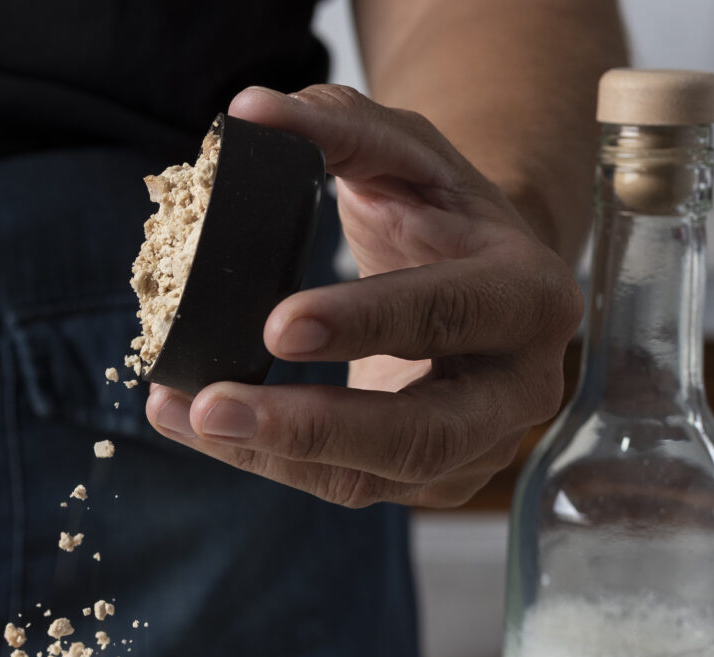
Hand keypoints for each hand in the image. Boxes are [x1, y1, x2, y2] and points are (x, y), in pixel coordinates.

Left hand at [144, 84, 583, 507]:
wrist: (484, 277)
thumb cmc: (440, 212)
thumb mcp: (406, 154)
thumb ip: (338, 126)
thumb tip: (251, 112)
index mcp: (531, 297)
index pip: (449, 315)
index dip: (365, 324)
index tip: (276, 325)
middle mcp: (521, 387)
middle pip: (420, 432)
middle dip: (309, 427)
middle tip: (211, 406)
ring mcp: (479, 449)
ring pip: (370, 479)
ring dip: (266, 453)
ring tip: (182, 412)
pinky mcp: (430, 482)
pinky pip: (341, 486)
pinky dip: (263, 460)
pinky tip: (196, 423)